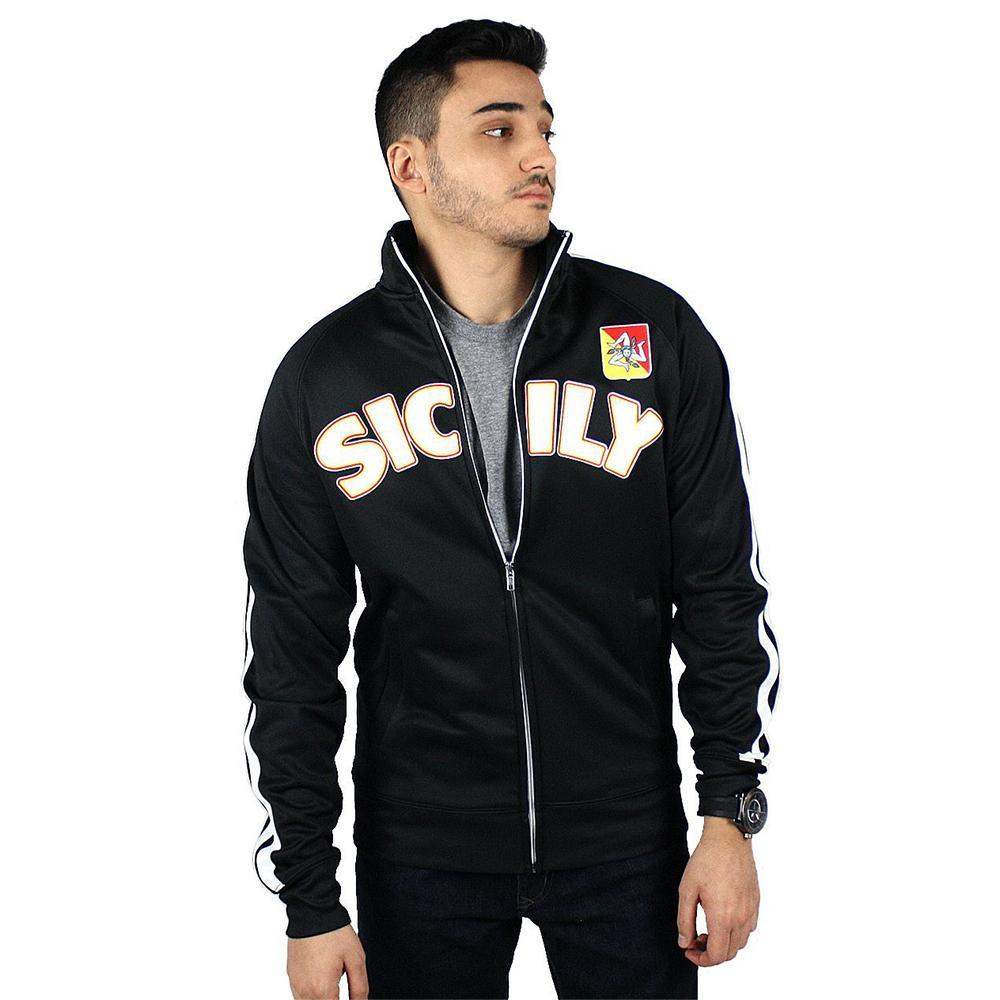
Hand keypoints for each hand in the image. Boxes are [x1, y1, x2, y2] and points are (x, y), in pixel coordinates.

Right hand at [287, 924, 367, 998]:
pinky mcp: (291, 977)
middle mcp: (305, 992)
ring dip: (323, 999)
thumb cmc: (334, 932)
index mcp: (322, 990)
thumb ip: (359, 988)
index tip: (352, 998)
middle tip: (341, 988)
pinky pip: (300, 996)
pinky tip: (322, 981)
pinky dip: (312, 995)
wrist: (313, 912)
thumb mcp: (356, 959)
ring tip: (333, 984)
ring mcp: (295, 985)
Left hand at [676, 817, 759, 966]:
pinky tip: (722, 918)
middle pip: (730, 953)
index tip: (690, 951)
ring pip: (741, 943)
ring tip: (707, 929)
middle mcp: (741, 917)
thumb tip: (684, 942)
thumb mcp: (687, 889)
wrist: (728, 839)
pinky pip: (749, 928)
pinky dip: (736, 933)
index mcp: (723, 916)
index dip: (701, 960)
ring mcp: (751, 910)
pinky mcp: (756, 902)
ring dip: (724, 944)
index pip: (717, 955)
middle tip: (695, 940)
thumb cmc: (706, 860)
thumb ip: (684, 920)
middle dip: (711, 953)